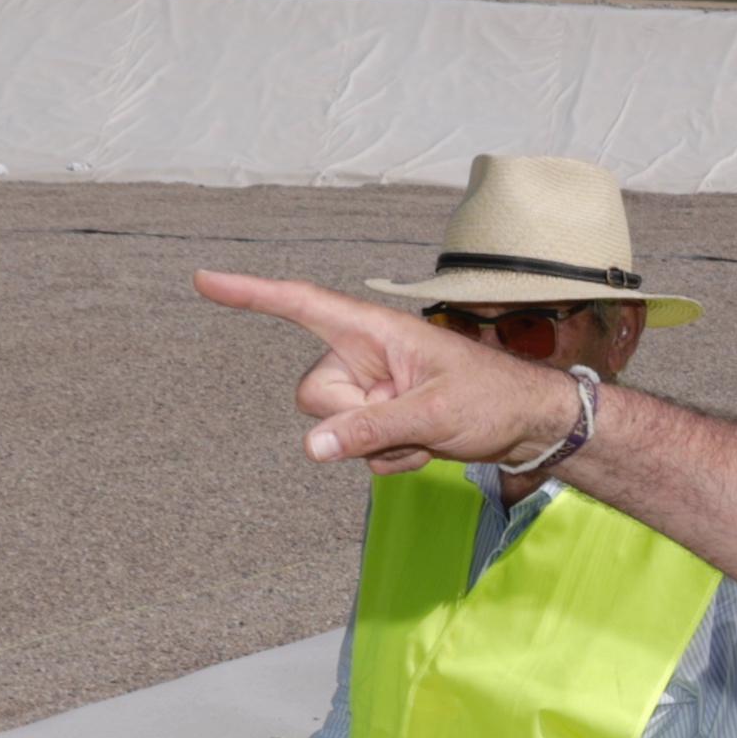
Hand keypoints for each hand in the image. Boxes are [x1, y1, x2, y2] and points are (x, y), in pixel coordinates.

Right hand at [195, 269, 575, 473]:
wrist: (531, 425)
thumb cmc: (493, 400)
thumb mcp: (432, 416)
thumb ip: (370, 431)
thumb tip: (312, 448)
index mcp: (374, 331)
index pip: (300, 305)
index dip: (250, 294)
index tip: (205, 280)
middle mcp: (365, 355)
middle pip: (313, 395)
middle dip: (353, 420)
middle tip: (410, 419)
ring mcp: (372, 389)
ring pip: (334, 430)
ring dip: (379, 444)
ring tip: (429, 431)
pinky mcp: (382, 419)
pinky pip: (357, 451)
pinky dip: (392, 457)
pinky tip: (429, 444)